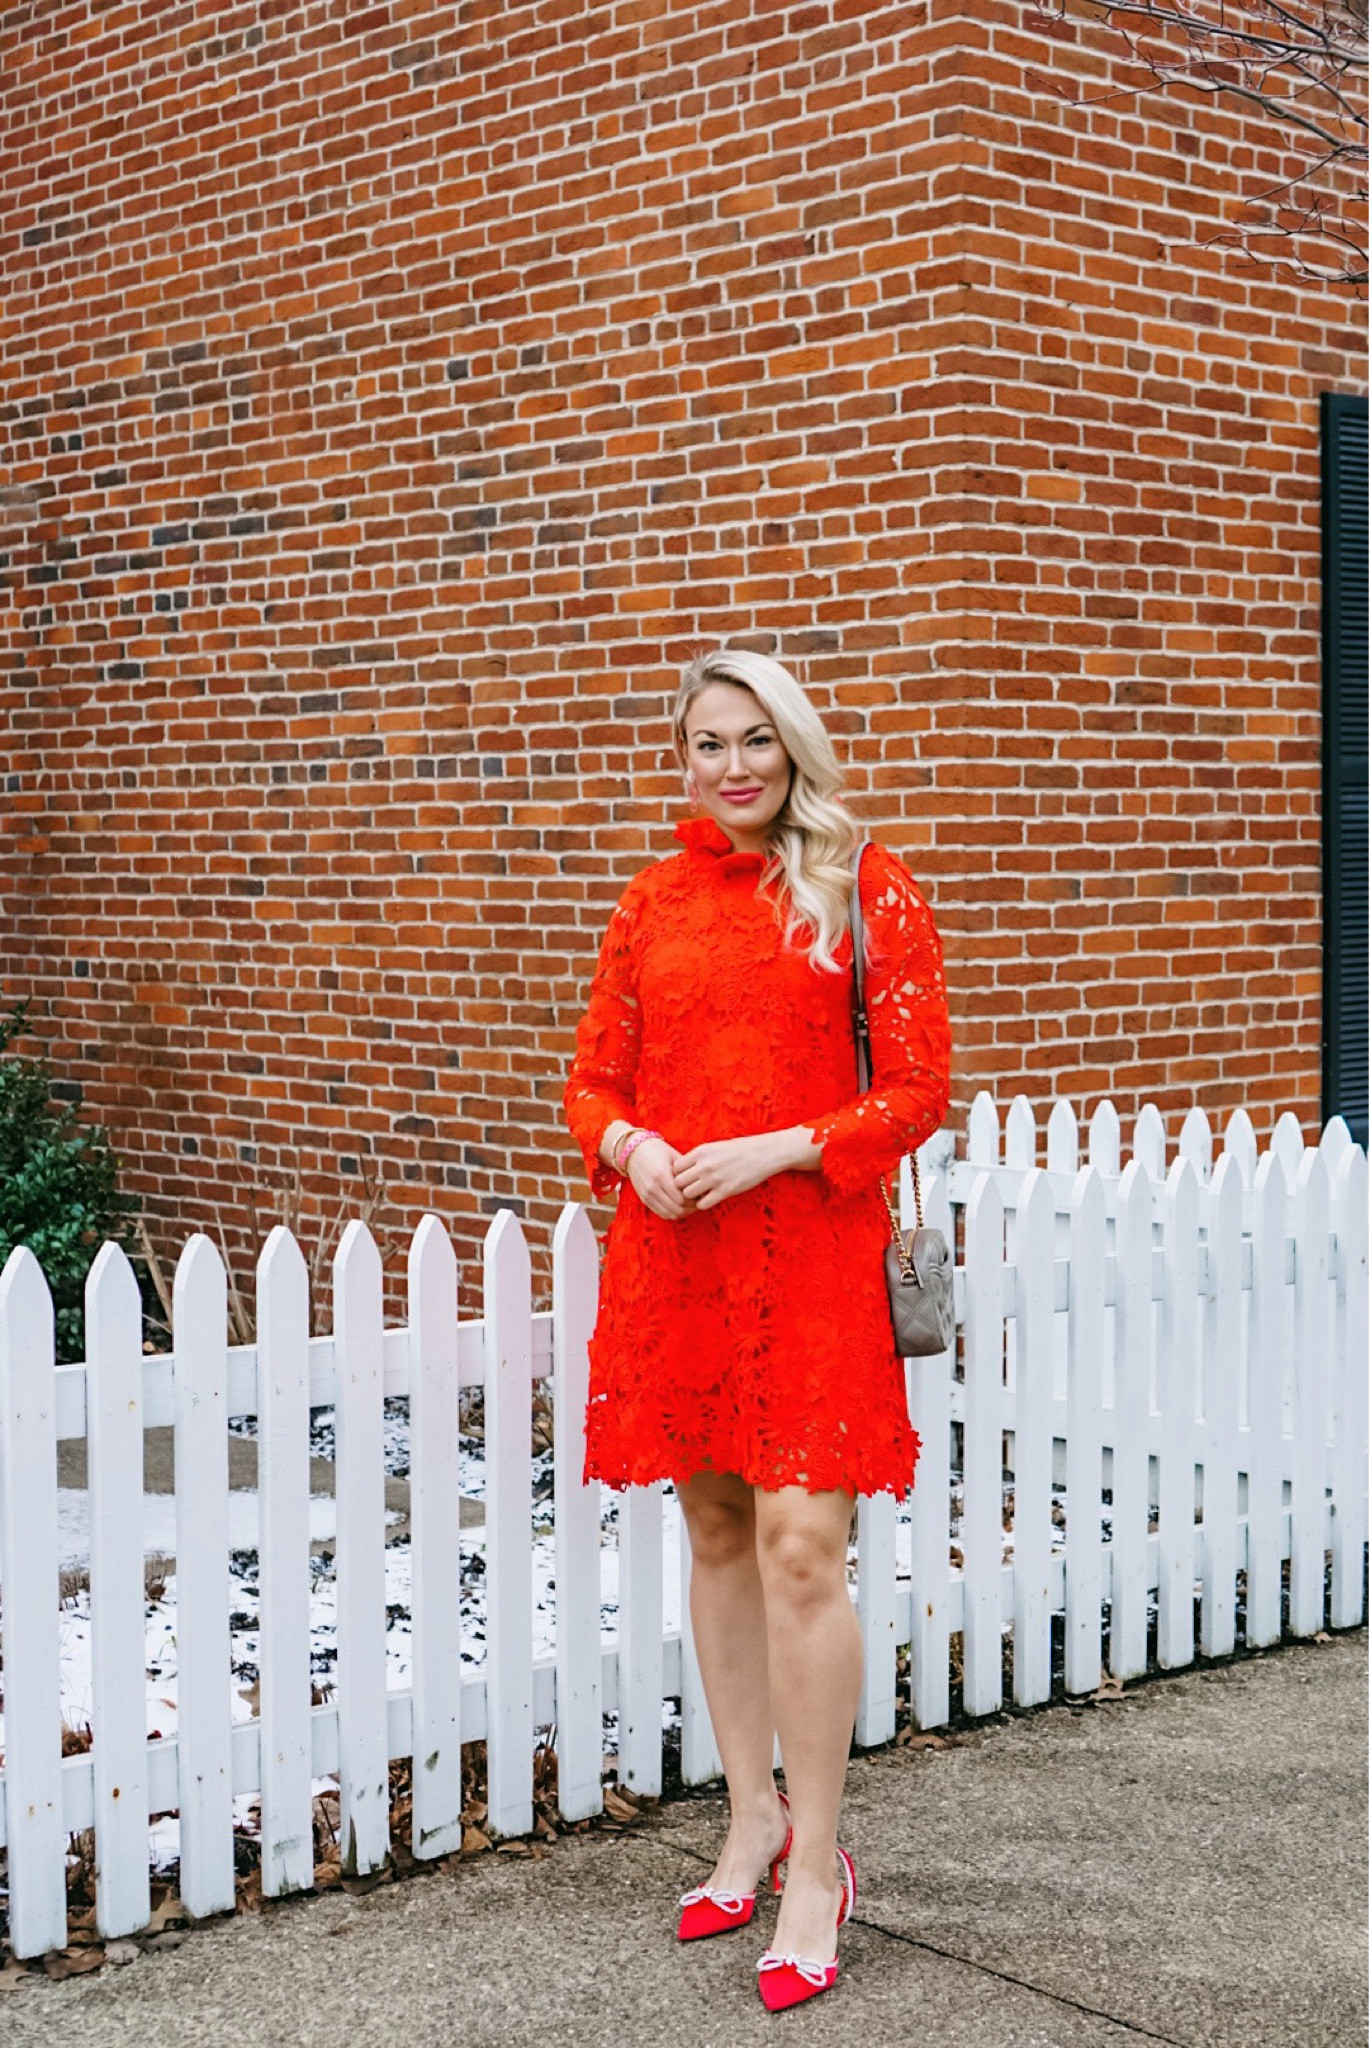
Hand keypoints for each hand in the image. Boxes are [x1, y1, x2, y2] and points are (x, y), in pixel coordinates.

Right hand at [626, 1137, 694, 1220]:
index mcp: (661, 1175)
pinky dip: (672, 1213)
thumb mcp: (674, 1157)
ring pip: (670, 1214)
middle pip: (677, 1209)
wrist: (635, 1151)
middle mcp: (652, 1187)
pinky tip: (679, 1206)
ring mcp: (647, 1195)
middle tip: (698, 1202)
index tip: (701, 1196)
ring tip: (690, 1204)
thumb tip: (703, 1186)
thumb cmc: (658, 1151)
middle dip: (690, 1208)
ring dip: (682, 1212)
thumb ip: (687, 1172)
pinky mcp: (644, 1199)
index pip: (682, 1199)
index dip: (694, 1201)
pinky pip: (661, 1213)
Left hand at [672, 1133, 789, 1211]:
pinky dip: (703, 1204)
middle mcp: (704, 1165)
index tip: (686, 1178)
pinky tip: (710, 1199)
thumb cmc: (738, 1149)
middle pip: (678, 1182)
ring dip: (692, 1197)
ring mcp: (714, 1179)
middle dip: (682, 1187)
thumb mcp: (714, 1147)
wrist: (762, 1153)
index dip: (678, 1175)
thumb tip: (683, 1169)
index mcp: (700, 1152)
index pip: (675, 1168)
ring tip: (700, 1195)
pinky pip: (703, 1204)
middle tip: (690, 1189)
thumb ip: (698, 1157)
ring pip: (688, 1194)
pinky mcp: (725, 1191)